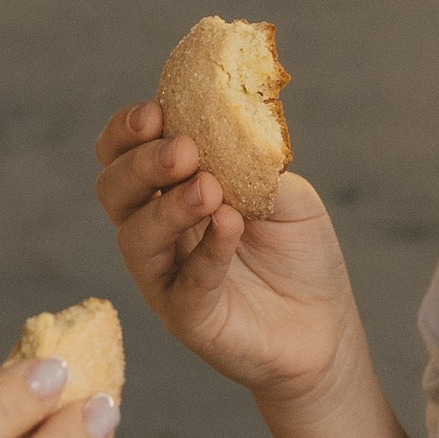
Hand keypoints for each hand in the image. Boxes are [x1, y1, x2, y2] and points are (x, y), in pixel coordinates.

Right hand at [94, 102, 363, 406]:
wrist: (324, 325)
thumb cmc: (298, 254)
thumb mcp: (285, 191)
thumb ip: (252, 161)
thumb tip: (228, 122)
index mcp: (169, 190)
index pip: (124, 153)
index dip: (127, 130)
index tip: (156, 111)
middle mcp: (156, 231)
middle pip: (114, 190)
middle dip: (142, 163)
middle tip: (184, 151)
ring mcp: (166, 276)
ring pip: (136, 238)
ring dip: (169, 208)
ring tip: (210, 190)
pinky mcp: (188, 317)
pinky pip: (185, 283)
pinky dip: (206, 252)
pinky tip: (231, 227)